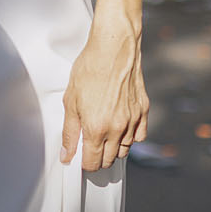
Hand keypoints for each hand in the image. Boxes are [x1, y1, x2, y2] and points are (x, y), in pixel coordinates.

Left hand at [60, 22, 147, 171]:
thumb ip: (69, 132)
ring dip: (113, 148)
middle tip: (90, 145)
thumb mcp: (71, 101)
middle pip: (109, 160)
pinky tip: (120, 126)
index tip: (80, 157)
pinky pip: (139, 135)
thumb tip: (67, 155)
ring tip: (103, 134)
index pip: (93, 163)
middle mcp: (117, 129)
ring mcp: (133, 120)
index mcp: (97, 128)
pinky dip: (130, 136)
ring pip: (124, 150)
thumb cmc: (89, 70)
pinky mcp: (143, 111)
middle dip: (98, 157)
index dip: (84, 163)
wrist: (113, 48)